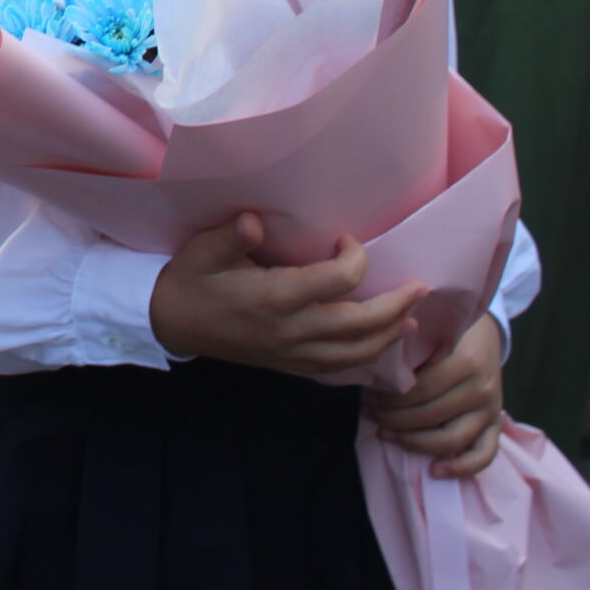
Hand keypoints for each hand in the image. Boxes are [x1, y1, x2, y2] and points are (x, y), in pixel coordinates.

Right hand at [149, 213, 424, 378]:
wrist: (170, 323)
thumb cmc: (189, 281)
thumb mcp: (201, 251)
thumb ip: (230, 236)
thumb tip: (255, 220)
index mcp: (274, 297)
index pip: (337, 281)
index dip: (354, 258)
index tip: (347, 239)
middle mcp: (290, 329)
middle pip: (359, 324)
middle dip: (395, 306)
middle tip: (419, 288)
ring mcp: (292, 352)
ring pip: (355, 353)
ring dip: (388, 336)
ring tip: (409, 319)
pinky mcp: (289, 364)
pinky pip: (338, 369)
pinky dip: (365, 360)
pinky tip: (379, 347)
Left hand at [367, 314, 505, 478]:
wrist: (486, 336)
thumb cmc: (449, 337)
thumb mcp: (432, 338)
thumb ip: (411, 356)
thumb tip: (372, 378)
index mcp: (466, 363)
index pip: (421, 390)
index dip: (390, 398)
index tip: (368, 397)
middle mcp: (481, 389)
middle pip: (430, 415)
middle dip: (393, 418)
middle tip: (370, 413)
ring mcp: (491, 411)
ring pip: (451, 439)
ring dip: (413, 441)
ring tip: (386, 434)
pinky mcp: (496, 426)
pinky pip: (484, 456)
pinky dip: (461, 468)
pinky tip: (434, 471)